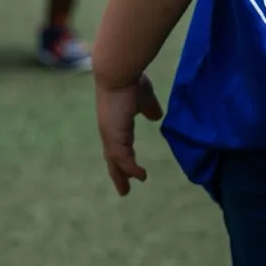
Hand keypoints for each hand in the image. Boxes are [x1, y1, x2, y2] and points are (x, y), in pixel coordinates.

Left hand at [96, 74, 163, 196]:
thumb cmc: (131, 83)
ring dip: (122, 176)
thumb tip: (156, 116)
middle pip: (112, 159)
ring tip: (127, 190)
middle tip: (124, 190)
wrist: (118, 75)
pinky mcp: (115, 137)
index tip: (128, 170)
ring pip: (116, 162)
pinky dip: (131, 169)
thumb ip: (149, 108)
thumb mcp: (144, 99)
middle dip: (118, 174)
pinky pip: (124, 159)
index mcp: (115, 123)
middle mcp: (109, 132)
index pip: (117, 145)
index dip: (122, 158)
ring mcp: (110, 135)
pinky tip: (141, 176)